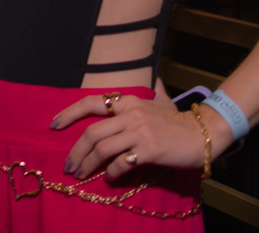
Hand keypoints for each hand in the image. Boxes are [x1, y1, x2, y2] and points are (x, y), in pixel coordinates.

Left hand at [51, 93, 206, 179]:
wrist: (204, 134)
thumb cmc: (179, 121)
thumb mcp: (162, 102)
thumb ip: (153, 92)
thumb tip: (152, 81)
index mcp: (129, 101)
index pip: (91, 102)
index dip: (69, 113)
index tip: (54, 125)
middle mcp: (131, 114)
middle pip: (92, 133)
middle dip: (76, 151)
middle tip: (68, 166)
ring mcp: (139, 132)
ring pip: (102, 149)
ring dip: (87, 165)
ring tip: (81, 174)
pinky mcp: (148, 151)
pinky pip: (121, 164)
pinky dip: (111, 173)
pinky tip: (109, 178)